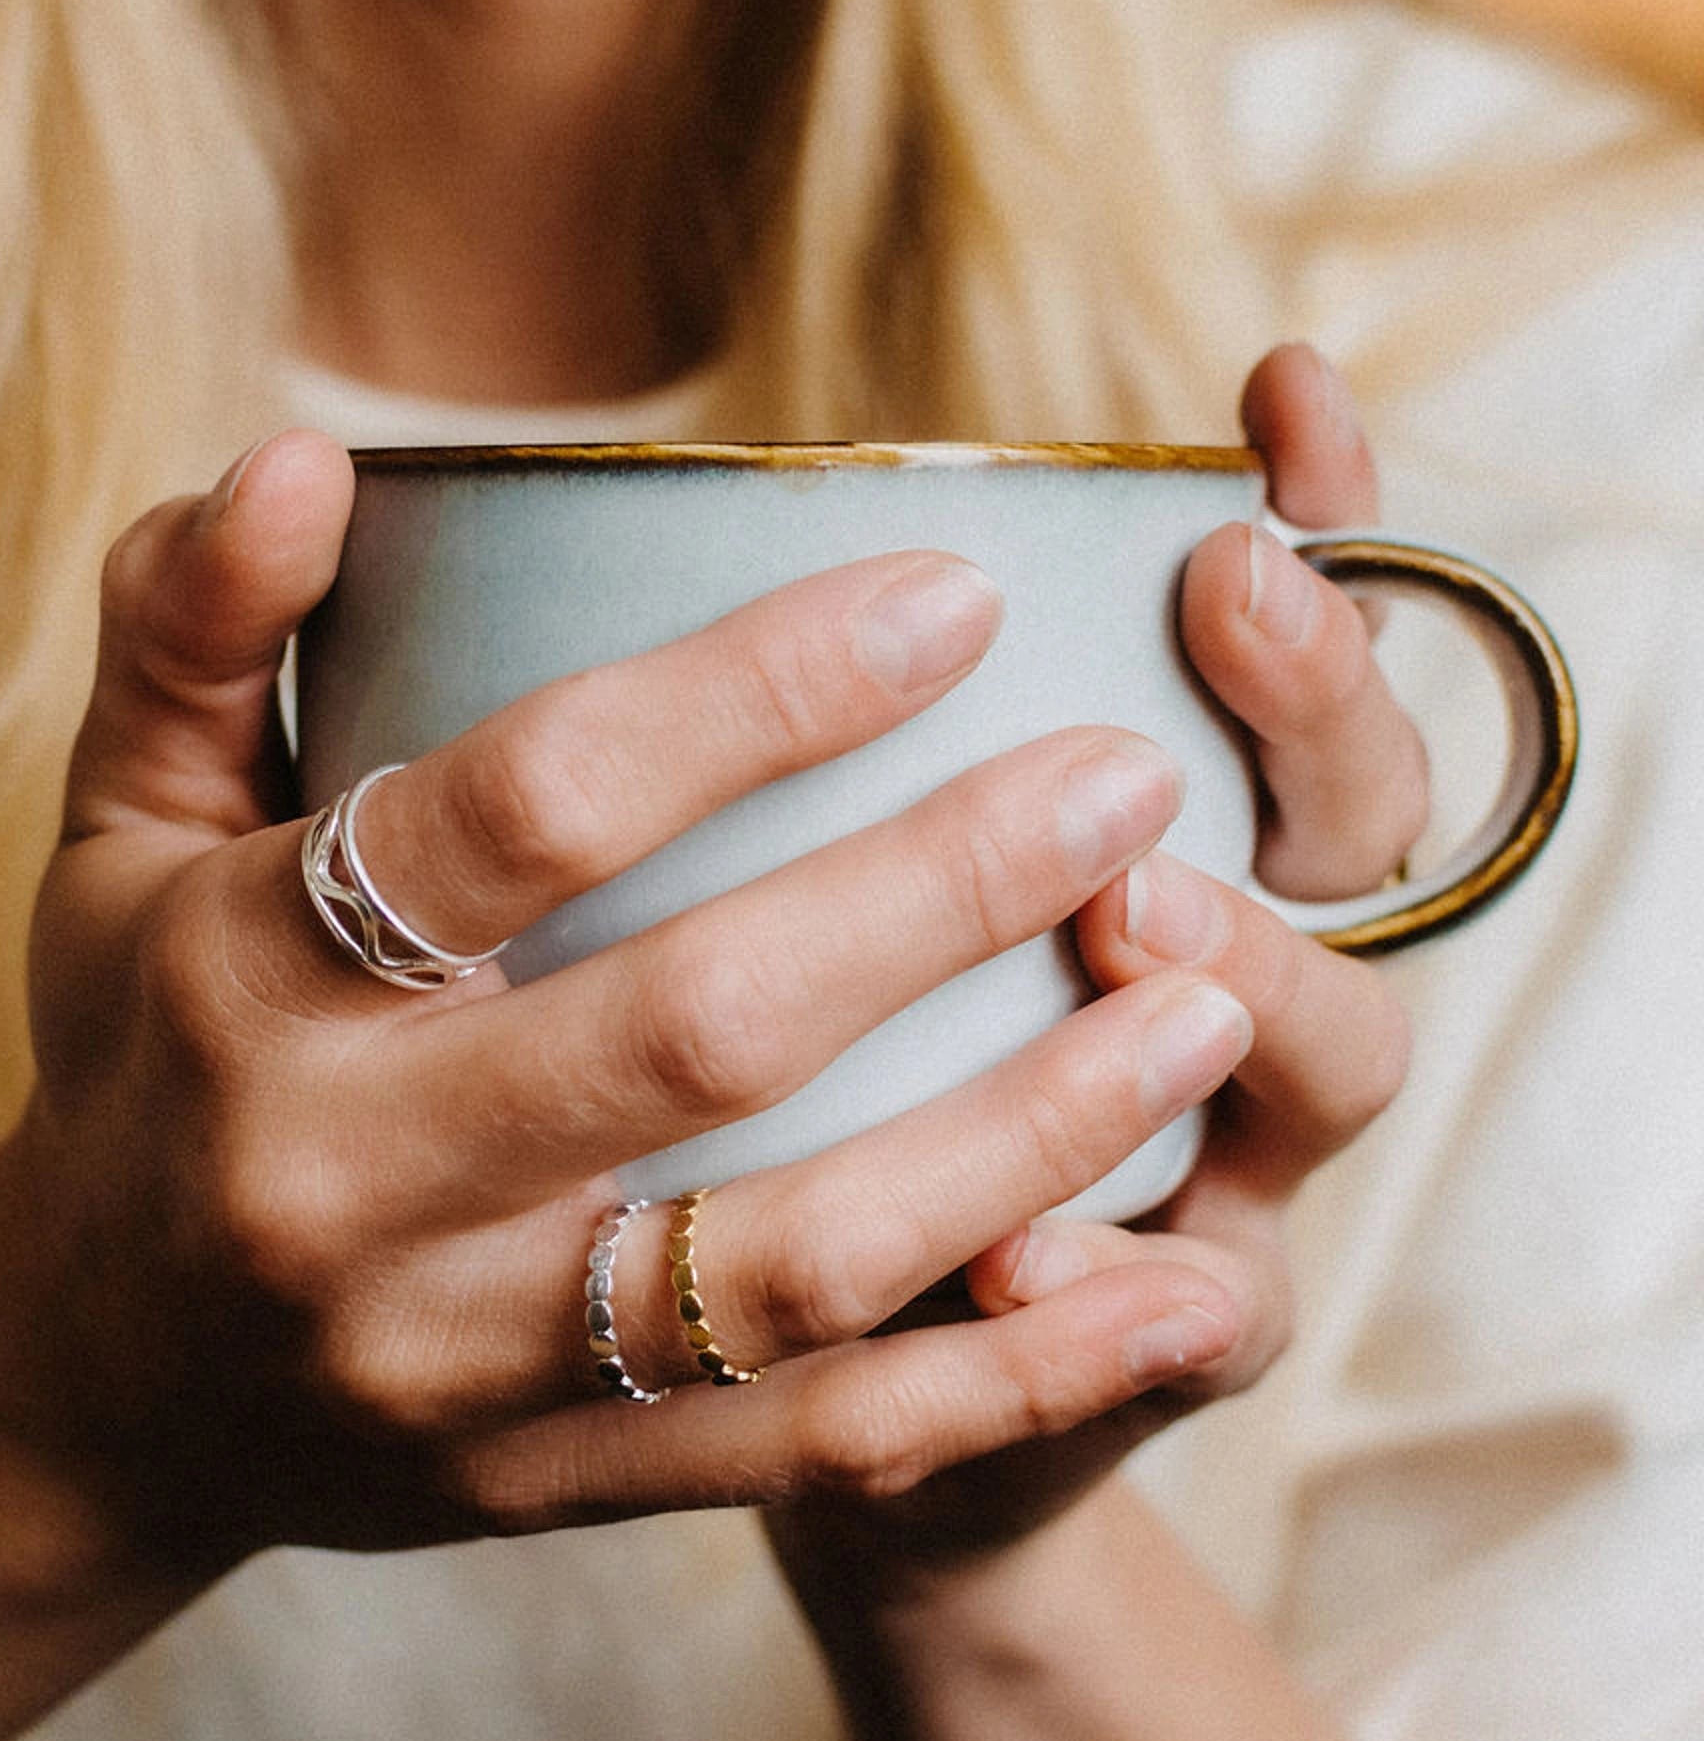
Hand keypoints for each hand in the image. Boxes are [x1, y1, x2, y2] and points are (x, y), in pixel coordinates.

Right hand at [7, 430, 1271, 1566]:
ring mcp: (463, 1364)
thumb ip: (193, 627)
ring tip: (1213, 1005)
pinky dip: (1016, 1372)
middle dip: (941, 892)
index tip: (953, 598)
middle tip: (1131, 782)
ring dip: (1029, 1132)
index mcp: (246, 980)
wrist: (94, 1386)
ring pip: (795, 1261)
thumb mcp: (114, 826)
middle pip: (698, 1028)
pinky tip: (1182, 1292)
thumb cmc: (143, 1049)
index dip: (753, 693)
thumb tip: (311, 455)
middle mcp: (351, 1184)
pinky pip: (816, 1447)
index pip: (526, 809)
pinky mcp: (555, 1483)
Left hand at [770, 344, 1420, 1578]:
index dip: (1318, 510)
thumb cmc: (764, 1057)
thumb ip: (682, 705)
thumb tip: (380, 477)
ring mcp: (1219, 1152)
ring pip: (1336, 1052)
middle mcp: (1222, 967)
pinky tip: (1036, 1269)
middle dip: (1316, 696)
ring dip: (1262, 975)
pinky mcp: (1163, 1336)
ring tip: (1141, 924)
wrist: (829, 1349)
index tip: (1279, 390)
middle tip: (1234, 588)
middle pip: (1359, 818)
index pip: (1275, 637)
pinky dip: (1139, 1294)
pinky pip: (1203, 1315)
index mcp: (1143, 821)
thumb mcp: (745, 857)